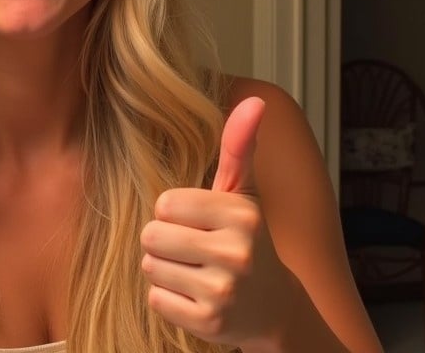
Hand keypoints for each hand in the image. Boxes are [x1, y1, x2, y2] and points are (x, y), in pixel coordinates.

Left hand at [140, 97, 292, 347]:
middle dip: (164, 243)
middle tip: (193, 251)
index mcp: (241, 214)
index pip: (164, 203)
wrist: (274, 309)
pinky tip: (196, 298)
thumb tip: (253, 101)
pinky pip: (156, 299)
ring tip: (196, 273)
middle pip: (151, 236)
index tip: (198, 224)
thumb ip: (238, 148)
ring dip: (165, 271)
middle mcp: (236, 252)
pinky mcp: (209, 323)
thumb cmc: (246, 241)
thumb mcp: (243, 195)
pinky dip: (169, 299)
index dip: (173, 213)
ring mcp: (223, 291)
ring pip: (150, 268)